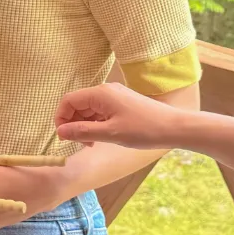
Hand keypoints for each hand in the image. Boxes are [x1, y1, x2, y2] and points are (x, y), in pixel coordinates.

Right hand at [56, 82, 187, 148]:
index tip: (64, 137)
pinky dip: (96, 124)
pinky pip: (100, 111)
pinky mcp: (122, 103)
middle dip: (73, 123)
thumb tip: (60, 132)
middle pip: (78, 104)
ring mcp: (114, 96)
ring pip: (89, 109)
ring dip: (85, 125)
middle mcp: (105, 91)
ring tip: (92, 143)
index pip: (68, 100)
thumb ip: (82, 132)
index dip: (61, 118)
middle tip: (81, 143)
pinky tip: (102, 137)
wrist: (174, 127)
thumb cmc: (143, 129)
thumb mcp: (110, 133)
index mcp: (100, 94)